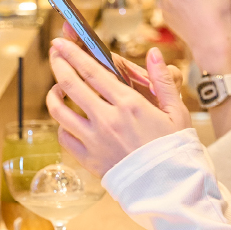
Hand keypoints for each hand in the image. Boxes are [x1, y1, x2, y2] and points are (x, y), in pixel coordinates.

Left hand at [47, 38, 190, 175]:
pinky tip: (67, 119)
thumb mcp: (176, 112)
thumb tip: (154, 53)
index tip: (61, 42)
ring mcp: (94, 140)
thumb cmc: (174, 149)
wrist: (168, 187)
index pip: (92, 71)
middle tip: (55, 53)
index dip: (73, 53)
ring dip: (54, 94)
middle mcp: (107, 119)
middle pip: (70, 84)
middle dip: (58, 64)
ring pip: (59, 111)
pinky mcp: (88, 159)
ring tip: (57, 87)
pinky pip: (64, 136)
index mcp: (129, 104)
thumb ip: (162, 80)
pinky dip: (61, 125)